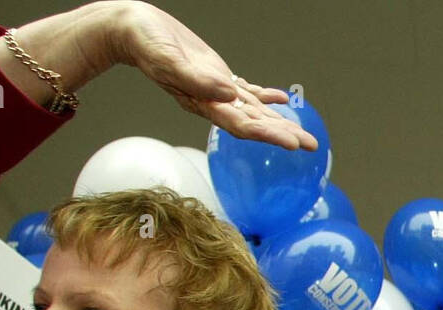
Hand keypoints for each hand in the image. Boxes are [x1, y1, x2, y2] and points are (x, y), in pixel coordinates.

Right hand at [0, 2, 314, 149]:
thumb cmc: (144, 43)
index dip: (270, 135)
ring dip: (278, 122)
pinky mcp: (214, 75)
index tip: (294, 145)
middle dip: (283, 135)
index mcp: (202, 102)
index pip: (243, 125)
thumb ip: (196, 79)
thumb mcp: (167, 59)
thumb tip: (229, 92)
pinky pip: (245, 90)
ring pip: (253, 111)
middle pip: (254, 123)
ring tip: (304, 135)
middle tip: (313, 146)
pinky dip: (265, 96)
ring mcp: (215, 90)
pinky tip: (283, 98)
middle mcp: (212, 101)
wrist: (130, 30)